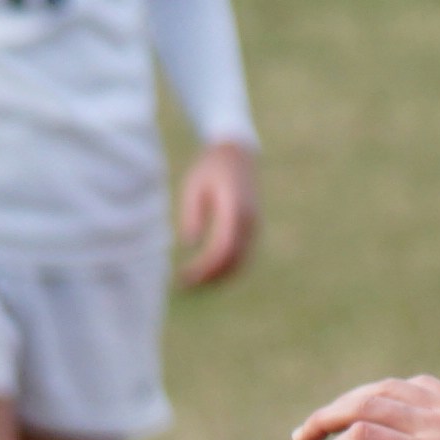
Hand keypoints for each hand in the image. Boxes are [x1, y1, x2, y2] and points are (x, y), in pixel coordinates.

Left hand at [172, 143, 253, 290]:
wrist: (237, 154)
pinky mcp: (252, 230)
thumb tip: (190, 244)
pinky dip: (227, 268)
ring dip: (219, 276)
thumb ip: (193, 214)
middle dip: (211, 277)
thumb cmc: (210, 167)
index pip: (223, 250)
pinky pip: (242, 256)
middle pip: (234, 262)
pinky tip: (209, 272)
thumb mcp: (195, 186)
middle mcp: (250, 224)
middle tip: (185, 285)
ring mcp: (254, 228)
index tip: (185, 276)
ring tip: (195, 282)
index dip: (205, 267)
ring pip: (241, 263)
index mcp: (236, 212)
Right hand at [291, 376, 439, 439]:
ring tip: (330, 421)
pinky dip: (386, 393)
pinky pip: (415, 385)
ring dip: (349, 402)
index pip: (361, 439)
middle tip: (301, 438)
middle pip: (362, 404)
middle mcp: (437, 423)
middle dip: (324, 420)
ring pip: (385, 389)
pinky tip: (376, 409)